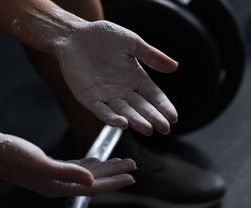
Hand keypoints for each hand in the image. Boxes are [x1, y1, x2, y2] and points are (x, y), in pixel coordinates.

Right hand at [0, 131, 135, 196]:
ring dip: (103, 168)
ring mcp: (53, 175)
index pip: (93, 188)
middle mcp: (57, 183)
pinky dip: (87, 164)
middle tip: (132, 165)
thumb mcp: (41, 163)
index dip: (114, 183)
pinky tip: (94, 160)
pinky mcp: (48, 165)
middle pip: (93, 181)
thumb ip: (67, 172)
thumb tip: (92, 180)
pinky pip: (74, 167)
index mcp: (58, 186)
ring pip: (86, 174)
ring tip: (119, 162)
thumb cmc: (11, 156)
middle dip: (114, 174)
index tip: (131, 176)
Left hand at [55, 20, 178, 135]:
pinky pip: (101, 111)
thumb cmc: (103, 36)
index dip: (163, 106)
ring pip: (124, 112)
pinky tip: (123, 123)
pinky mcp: (89, 98)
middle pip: (141, 107)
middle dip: (153, 118)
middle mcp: (122, 90)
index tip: (173, 117)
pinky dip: (112, 118)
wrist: (75, 35)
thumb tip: (174, 66)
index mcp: (135, 78)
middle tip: (164, 129)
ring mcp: (106, 96)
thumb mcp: (132, 43)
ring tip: (148, 128)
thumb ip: (152, 56)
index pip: (153, 96)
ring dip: (136, 121)